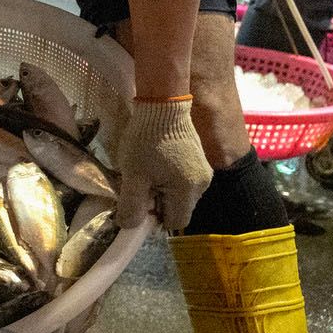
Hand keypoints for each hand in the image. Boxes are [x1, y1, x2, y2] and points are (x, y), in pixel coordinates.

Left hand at [114, 98, 212, 231]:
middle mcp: (202, 185)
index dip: (154, 219)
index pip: (174, 222)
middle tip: (140, 184)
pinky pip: (184, 181)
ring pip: (180, 195)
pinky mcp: (200, 160)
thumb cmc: (146, 141)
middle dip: (158, 204)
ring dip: (163, 191)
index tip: (139, 202)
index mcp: (188, 191)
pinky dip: (169, 179)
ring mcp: (204, 172)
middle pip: (178, 209)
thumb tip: (129, 227)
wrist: (163, 105)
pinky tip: (156, 163)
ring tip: (148, 171)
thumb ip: (131, 205)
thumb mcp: (133, 175)